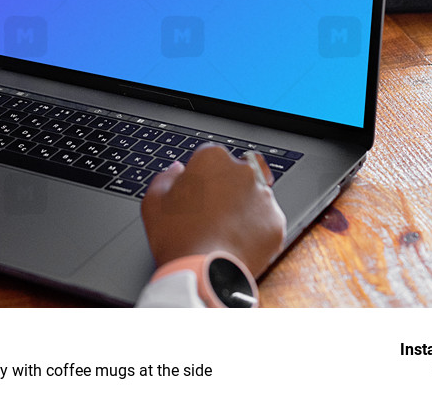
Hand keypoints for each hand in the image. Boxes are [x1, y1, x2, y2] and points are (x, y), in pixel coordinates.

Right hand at [141, 144, 285, 276]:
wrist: (203, 273)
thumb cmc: (176, 236)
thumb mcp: (154, 201)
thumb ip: (167, 177)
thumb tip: (177, 170)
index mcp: (213, 159)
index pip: (211, 158)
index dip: (202, 177)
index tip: (197, 193)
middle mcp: (243, 171)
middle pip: (237, 173)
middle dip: (227, 187)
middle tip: (212, 212)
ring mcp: (263, 197)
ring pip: (255, 196)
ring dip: (243, 208)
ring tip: (224, 231)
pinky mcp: (276, 222)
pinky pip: (266, 221)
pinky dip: (255, 230)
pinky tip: (236, 242)